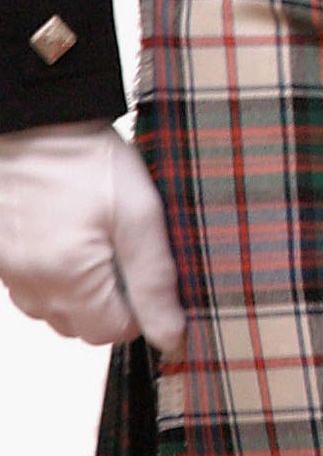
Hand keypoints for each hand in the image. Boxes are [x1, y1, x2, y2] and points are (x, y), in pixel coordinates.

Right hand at [0, 121, 184, 353]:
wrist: (32, 118)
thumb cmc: (85, 158)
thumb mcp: (139, 211)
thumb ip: (155, 279)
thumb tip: (172, 337)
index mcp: (69, 283)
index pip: (115, 333)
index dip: (141, 302)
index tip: (148, 261)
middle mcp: (32, 290)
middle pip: (84, 325)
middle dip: (113, 295)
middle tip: (124, 239)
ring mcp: (11, 275)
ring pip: (58, 307)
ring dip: (83, 284)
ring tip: (96, 228)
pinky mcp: (1, 258)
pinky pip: (34, 284)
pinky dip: (57, 269)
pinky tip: (69, 227)